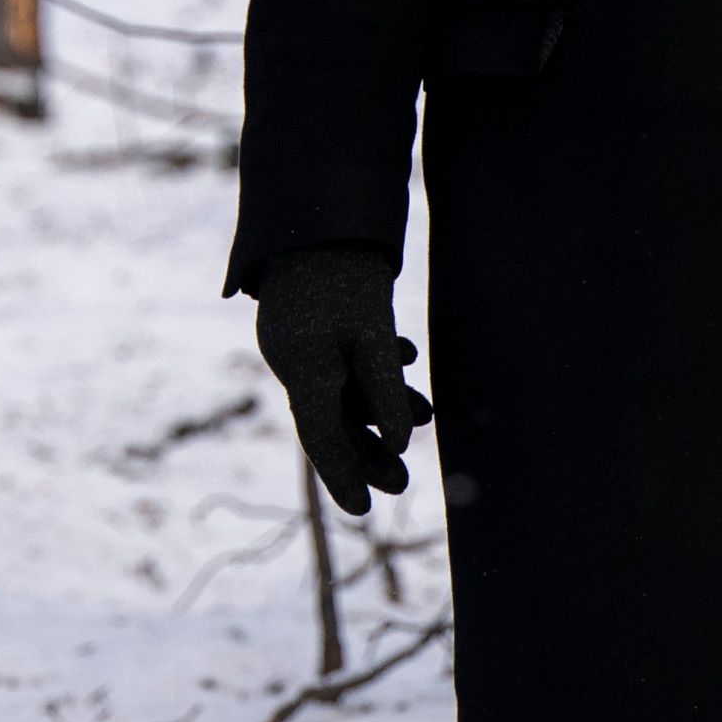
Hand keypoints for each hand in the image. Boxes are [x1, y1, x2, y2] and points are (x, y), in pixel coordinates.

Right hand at [250, 244, 431, 507]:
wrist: (320, 210)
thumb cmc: (347, 273)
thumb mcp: (374, 334)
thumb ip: (386, 389)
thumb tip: (403, 441)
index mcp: (302, 369)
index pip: (321, 438)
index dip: (343, 476)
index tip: (363, 511)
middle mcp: (292, 360)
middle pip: (331, 421)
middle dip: (370, 451)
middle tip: (405, 484)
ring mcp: (297, 340)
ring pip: (340, 390)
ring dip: (381, 408)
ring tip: (428, 415)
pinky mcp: (310, 321)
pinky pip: (341, 361)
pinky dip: (374, 369)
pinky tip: (407, 358)